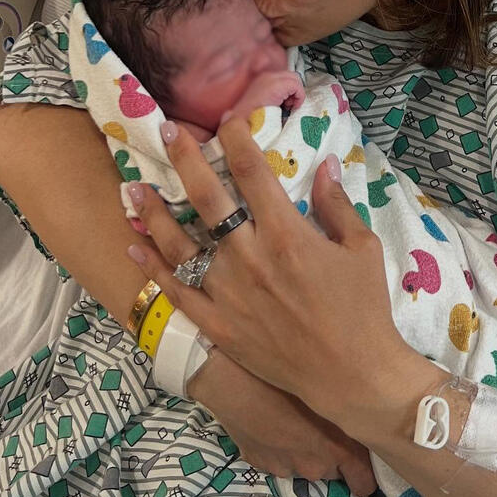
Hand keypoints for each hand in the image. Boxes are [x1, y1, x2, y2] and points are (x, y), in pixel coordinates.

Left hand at [127, 116, 429, 433]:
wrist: (353, 376)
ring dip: (154, 213)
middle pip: (208, 197)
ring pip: (180, 244)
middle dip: (185, 159)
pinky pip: (178, 293)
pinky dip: (154, 270)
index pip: (251, 172)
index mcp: (287, 233)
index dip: (235, 139)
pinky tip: (135, 248)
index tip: (226, 121)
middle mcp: (250, 257)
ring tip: (132, 187)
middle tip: (167, 131)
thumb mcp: (362, 248)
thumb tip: (324, 163)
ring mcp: (229, 293)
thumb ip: (336, 203)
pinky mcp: (219, 326)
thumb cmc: (364, 308)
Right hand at [188, 349, 376, 494]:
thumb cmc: (287, 375)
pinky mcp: (259, 462)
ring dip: (303, 448)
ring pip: (303, 463)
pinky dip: (278, 444)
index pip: (363, 483)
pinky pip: (278, 457)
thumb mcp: (328, 385)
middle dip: (331, 452)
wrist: (235, 379)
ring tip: (293, 417)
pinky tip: (271, 419)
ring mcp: (285, 468)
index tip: (364, 457)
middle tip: (323, 421)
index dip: (366, 473)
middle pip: (332, 469)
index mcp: (337, 449)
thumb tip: (363, 409)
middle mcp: (314, 466)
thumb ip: (348, 406)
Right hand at [228, 70, 304, 117]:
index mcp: (261, 80)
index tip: (287, 103)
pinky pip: (297, 86)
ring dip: (295, 94)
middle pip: (291, 76)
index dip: (289, 90)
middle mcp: (266, 76)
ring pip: (295, 79)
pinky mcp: (277, 85)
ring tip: (287, 107)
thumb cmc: (253, 120)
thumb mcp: (265, 105)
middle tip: (288, 106)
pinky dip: (299, 97)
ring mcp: (271, 79)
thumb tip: (290, 100)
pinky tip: (291, 107)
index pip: (284, 78)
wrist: (242, 124)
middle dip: (294, 91)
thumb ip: (275, 98)